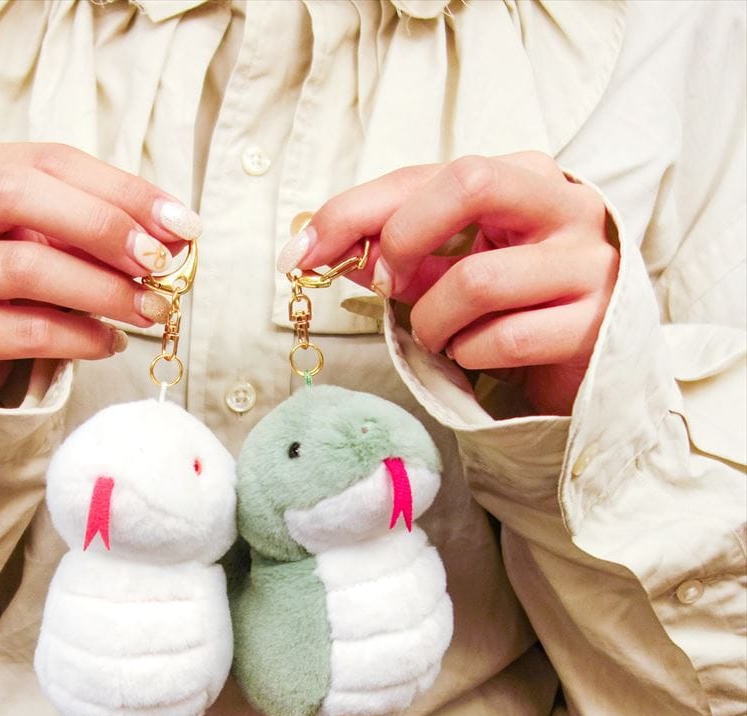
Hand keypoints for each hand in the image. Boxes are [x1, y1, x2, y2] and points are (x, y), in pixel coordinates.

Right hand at [0, 142, 201, 405]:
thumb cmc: (2, 278)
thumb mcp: (42, 236)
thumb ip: (98, 226)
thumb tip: (178, 234)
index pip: (51, 162)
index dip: (122, 190)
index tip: (182, 223)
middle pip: (19, 196)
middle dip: (103, 226)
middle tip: (160, 262)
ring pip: (25, 269)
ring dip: (104, 290)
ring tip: (149, 309)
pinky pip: (25, 332)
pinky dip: (81, 338)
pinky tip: (110, 342)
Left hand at [277, 152, 618, 415]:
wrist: (587, 362)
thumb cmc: (510, 306)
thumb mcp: (448, 266)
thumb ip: (393, 250)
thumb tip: (313, 248)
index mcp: (523, 177)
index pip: (425, 174)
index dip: (353, 212)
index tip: (301, 253)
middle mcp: (564, 206)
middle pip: (468, 183)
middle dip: (403, 239)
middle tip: (387, 287)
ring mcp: (587, 263)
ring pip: (476, 281)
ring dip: (434, 322)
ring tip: (441, 337)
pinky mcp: (594, 323)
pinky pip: (503, 339)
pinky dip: (469, 355)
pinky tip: (476, 357)